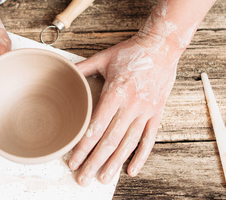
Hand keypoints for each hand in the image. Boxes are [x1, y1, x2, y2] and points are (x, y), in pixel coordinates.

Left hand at [69, 32, 179, 185]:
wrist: (162, 47)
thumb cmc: (131, 52)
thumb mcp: (104, 57)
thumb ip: (83, 68)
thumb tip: (63, 73)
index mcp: (116, 92)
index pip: (96, 126)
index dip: (83, 146)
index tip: (73, 161)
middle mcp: (131, 105)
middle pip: (110, 140)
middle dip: (94, 162)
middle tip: (82, 178)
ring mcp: (146, 111)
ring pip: (128, 144)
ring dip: (114, 164)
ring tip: (102, 179)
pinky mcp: (157, 114)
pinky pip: (149, 139)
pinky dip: (141, 156)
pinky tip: (131, 170)